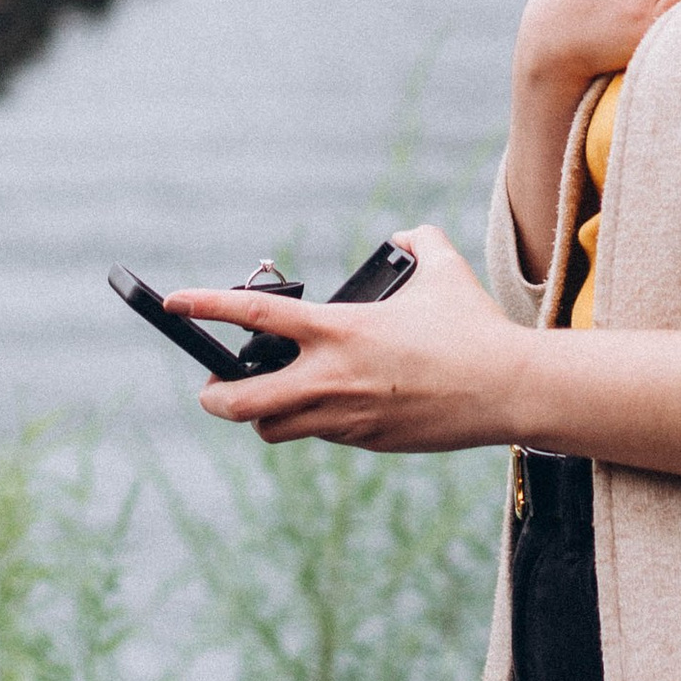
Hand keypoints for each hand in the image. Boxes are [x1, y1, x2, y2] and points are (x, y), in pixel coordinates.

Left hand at [168, 226, 527, 450]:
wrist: (506, 390)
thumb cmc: (473, 327)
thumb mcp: (442, 268)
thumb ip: (416, 242)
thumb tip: (402, 238)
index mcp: (339, 330)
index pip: (254, 317)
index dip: (206, 307)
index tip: (174, 303)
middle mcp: (331, 378)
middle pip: (240, 402)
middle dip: (213, 395)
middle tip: (211, 385)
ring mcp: (345, 417)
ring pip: (273, 429)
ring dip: (260, 413)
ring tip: (261, 398)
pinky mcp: (365, 441)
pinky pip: (319, 435)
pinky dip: (310, 421)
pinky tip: (324, 405)